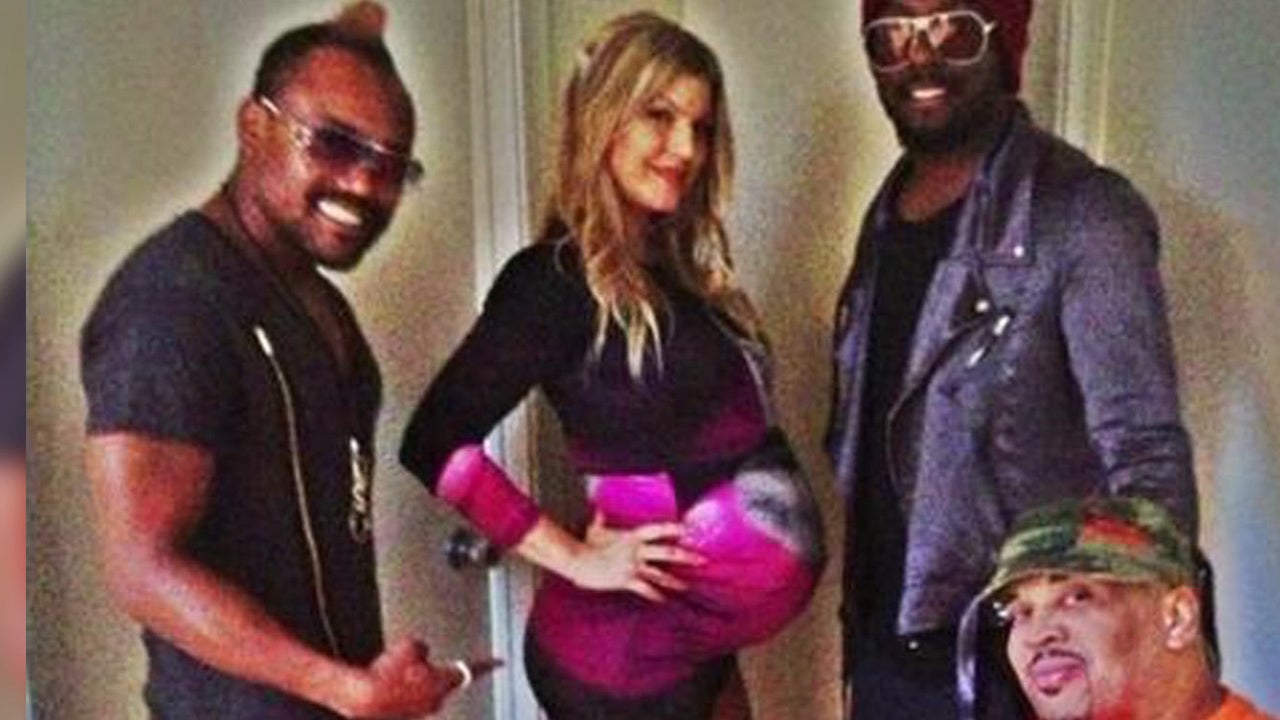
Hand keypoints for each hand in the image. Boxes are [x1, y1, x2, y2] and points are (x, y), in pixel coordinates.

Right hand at [328, 638, 499, 718]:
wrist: (362, 700)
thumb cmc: (387, 675)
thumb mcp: (410, 645)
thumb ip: (423, 647)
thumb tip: (420, 652)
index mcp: (444, 681)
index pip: (472, 669)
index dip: (488, 663)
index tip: (500, 662)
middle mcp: (436, 700)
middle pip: (439, 675)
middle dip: (425, 667)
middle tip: (405, 663)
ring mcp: (420, 712)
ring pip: (418, 685)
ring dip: (406, 678)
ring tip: (388, 674)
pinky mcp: (404, 716)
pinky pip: (402, 695)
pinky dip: (394, 689)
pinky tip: (381, 685)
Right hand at [570, 511, 705, 601]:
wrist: (577, 559)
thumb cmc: (584, 543)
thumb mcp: (594, 529)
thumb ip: (600, 519)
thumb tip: (597, 509)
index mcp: (632, 535)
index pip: (657, 529)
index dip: (673, 528)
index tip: (687, 529)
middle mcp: (637, 550)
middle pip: (667, 552)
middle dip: (686, 556)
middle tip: (702, 559)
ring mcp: (633, 566)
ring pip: (661, 573)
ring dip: (676, 580)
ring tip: (687, 586)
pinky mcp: (627, 580)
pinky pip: (646, 589)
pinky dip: (656, 596)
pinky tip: (664, 601)